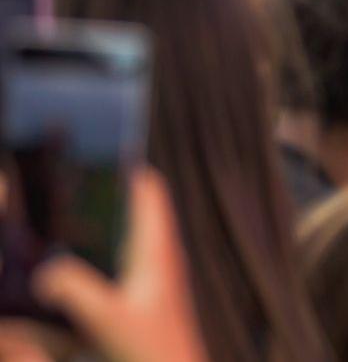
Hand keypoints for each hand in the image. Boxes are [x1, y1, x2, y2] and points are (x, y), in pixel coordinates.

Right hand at [26, 169, 207, 361]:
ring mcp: (151, 278)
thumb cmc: (152, 350)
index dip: (125, 166)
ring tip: (53, 221)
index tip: (93, 150)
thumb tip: (44, 271)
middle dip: (100, 196)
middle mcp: (158, 257)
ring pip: (122, 238)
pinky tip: (61, 270)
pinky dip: (93, 258)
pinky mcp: (141, 299)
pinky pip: (115, 265)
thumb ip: (74, 290)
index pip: (149, 191)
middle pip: (131, 210)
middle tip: (61, 185)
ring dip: (94, 228)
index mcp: (158, 249)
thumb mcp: (107, 318)